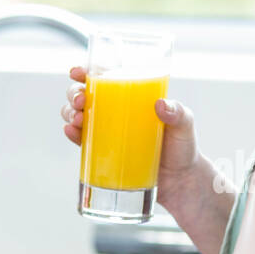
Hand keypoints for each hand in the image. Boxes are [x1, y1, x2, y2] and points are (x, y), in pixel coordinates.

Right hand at [61, 67, 200, 215]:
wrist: (180, 182)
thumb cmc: (183, 147)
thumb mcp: (184, 126)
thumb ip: (178, 114)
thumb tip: (161, 104)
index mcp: (131, 97)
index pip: (104, 78)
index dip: (86, 71)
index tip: (78, 72)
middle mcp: (115, 112)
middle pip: (84, 94)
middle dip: (74, 93)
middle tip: (81, 100)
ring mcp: (107, 132)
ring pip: (78, 115)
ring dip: (70, 112)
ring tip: (77, 118)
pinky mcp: (103, 153)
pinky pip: (82, 141)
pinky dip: (72, 133)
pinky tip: (71, 130)